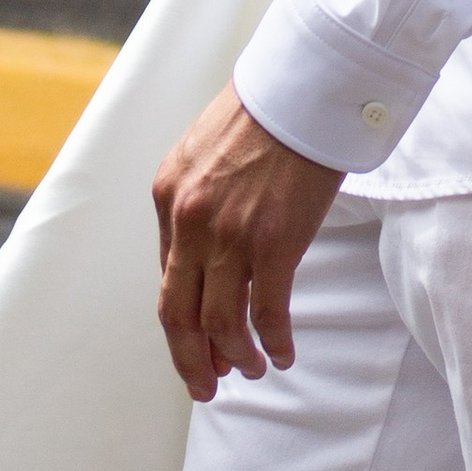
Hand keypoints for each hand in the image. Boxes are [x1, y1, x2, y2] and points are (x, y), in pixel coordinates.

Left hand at [153, 86, 341, 394]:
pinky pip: (268, 312)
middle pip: (180, 315)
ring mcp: (231, 235)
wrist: (304, 84)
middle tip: (207, 385)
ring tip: (251, 368)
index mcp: (167, 195)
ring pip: (221, 323)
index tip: (197, 347)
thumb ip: (195, 201)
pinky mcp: (275, 242)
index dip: (181, 325)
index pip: (167, 280)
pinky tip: (282, 354)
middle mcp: (190, 220)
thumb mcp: (204, 152)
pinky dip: (274, 341)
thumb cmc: (263, 112)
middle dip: (192, 360)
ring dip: (235, 356)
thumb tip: (203, 259)